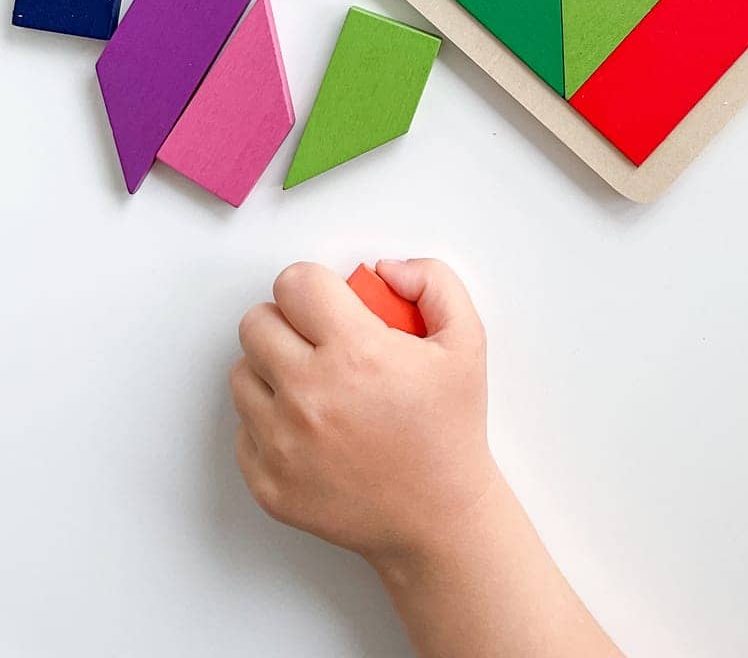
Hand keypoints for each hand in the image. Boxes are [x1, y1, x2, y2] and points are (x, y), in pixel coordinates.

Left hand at [232, 259, 497, 567]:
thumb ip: (432, 282)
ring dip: (272, 370)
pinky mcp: (267, 482)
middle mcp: (309, 395)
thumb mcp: (466, 339)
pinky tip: (308, 427)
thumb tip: (385, 268)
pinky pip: (243, 428)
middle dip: (287, 321)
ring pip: (242, 373)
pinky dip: (269, 422)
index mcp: (355, 352)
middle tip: (318, 339)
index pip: (293, 284)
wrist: (437, 518)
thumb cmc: (449, 429)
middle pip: (255, 323)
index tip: (328, 303)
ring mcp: (282, 443)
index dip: (313, 285)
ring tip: (312, 383)